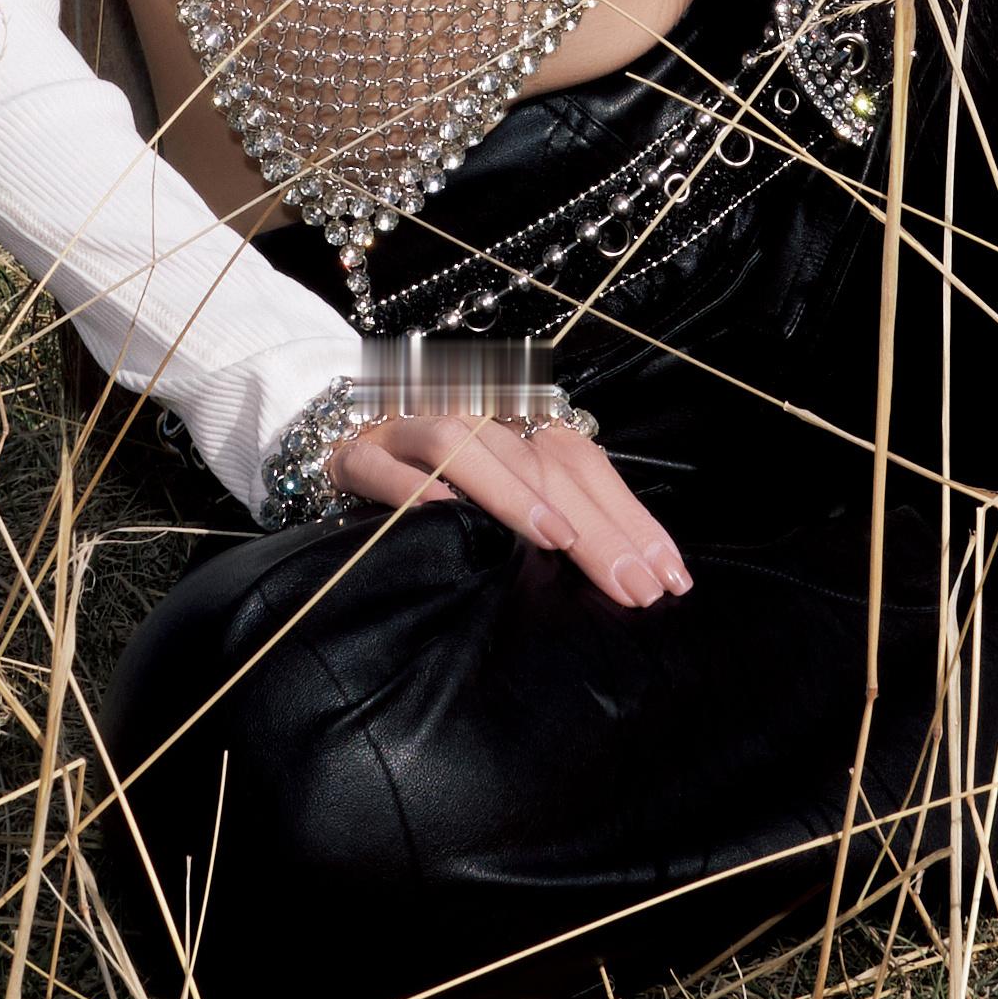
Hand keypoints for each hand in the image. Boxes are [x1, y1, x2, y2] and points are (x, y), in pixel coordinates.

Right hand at [337, 411, 694, 607]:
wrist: (329, 428)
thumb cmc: (431, 468)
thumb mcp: (500, 476)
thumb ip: (552, 502)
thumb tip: (627, 564)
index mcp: (512, 417)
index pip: (584, 463)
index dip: (629, 517)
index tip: (668, 576)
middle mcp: (468, 414)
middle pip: (539, 460)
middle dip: (593, 525)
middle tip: (634, 584)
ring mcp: (408, 429)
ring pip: (465, 445)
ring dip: (513, 492)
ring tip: (558, 540)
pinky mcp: (356, 454)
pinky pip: (386, 467)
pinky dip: (416, 488)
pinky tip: (446, 516)